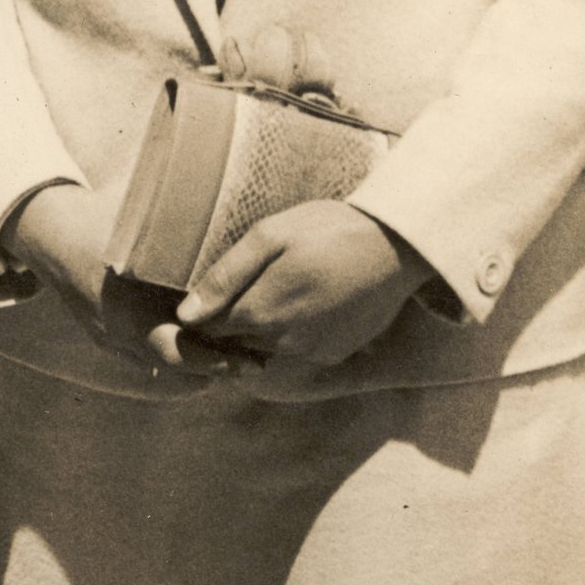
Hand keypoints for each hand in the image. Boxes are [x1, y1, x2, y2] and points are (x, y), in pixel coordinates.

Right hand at [9, 180, 237, 384]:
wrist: (49, 231)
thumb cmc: (97, 217)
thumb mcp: (138, 214)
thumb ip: (180, 214)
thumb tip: (228, 188)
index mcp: (125, 307)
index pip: (176, 350)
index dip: (215, 360)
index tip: (250, 358)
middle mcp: (117, 332)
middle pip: (175, 367)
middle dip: (217, 367)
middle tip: (256, 362)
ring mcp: (109, 339)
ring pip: (162, 368)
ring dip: (199, 366)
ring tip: (240, 358)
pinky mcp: (107, 338)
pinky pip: (146, 359)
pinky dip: (177, 359)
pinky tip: (207, 348)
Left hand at [177, 201, 420, 384]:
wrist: (398, 245)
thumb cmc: (330, 229)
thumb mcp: (271, 236)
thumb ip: (225, 276)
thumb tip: (186, 315)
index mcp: (261, 312)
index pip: (211, 328)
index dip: (208, 309)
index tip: (221, 286)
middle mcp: (283, 343)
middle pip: (238, 340)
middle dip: (238, 316)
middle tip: (262, 278)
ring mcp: (311, 354)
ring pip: (267, 347)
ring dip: (268, 324)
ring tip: (289, 285)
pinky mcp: (335, 355)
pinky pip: (298, 351)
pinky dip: (297, 332)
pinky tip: (313, 300)